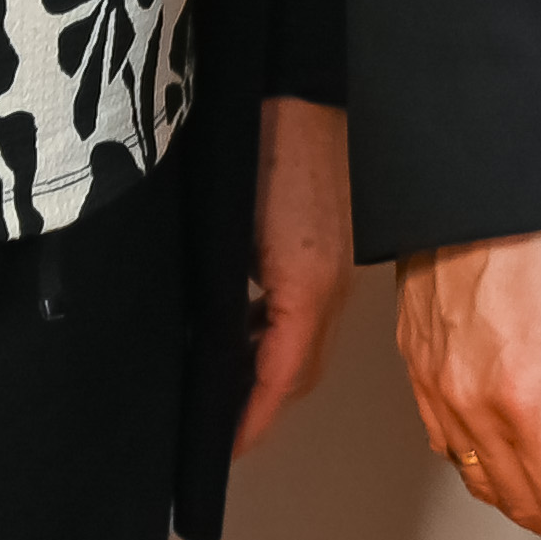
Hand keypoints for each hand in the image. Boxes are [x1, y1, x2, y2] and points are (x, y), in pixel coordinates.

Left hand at [235, 97, 356, 460]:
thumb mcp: (227, 241)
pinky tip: (240, 326)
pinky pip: (307, 311)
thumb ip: (223, 307)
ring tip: (221, 385)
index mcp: (307, 290)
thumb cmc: (256, 152)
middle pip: (301, 373)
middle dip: (263, 407)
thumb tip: (205, 354)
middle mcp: (331, 286)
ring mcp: (336, 267)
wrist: (291, 90)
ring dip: (270, 371)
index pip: (281, 382)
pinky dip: (277, 335)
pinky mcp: (330, 247)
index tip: (221, 449)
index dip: (250, 422)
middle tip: (217, 428)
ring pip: (306, 343)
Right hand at [395, 220, 540, 539]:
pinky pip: (455, 448)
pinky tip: (530, 469)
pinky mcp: (419, 370)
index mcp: (526, 392)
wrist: (483, 169)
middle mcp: (469, 402)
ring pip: (486, 485)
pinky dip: (497, 474)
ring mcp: (435, 389)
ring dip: (539, 511)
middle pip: (526, 507)